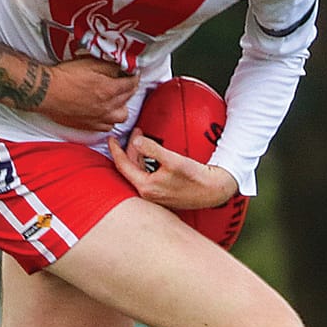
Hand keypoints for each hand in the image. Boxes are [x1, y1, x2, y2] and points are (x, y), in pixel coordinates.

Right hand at [36, 57, 137, 129]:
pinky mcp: (88, 126)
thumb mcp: (90, 63)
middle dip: (129, 90)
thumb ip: (110, 66)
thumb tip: (122, 67)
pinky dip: (109, 120)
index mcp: (109, 90)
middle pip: (128, 99)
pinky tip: (105, 113)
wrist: (45, 92)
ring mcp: (98, 119)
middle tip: (124, 83)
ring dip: (121, 107)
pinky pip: (106, 127)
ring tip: (116, 100)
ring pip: (120, 117)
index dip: (134, 77)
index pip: (131, 84)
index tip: (133, 74)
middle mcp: (107, 107)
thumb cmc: (64, 77)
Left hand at [108, 130, 239, 209]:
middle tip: (135, 132)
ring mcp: (155, 194)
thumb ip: (152, 149)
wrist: (214, 190)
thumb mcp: (173, 160)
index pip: (123, 166)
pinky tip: (153, 154)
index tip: (111, 138)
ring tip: (143, 139)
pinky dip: (147, 162)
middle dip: (130, 148)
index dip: (115, 150)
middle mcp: (148, 193)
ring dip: (139, 154)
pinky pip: (148, 174)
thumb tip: (135, 141)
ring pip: (140, 171)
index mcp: (146, 187)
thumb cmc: (196, 178)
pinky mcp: (163, 192)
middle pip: (131, 167)